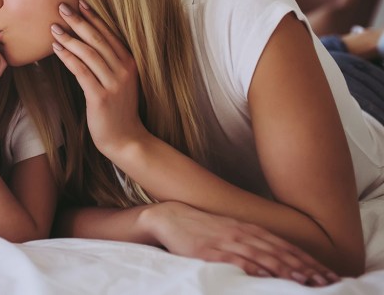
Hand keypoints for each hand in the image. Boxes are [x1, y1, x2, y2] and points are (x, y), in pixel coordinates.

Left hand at [50, 0, 147, 158]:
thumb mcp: (119, 81)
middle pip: (98, 39)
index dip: (94, 17)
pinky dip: (68, 57)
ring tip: (54, 27)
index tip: (80, 1)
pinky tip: (56, 48)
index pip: (110, 34)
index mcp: (130, 63)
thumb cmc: (118, 109)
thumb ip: (109, 62)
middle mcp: (124, 70)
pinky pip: (81, 71)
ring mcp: (114, 83)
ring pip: (88, 53)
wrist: (126, 139)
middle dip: (79, 21)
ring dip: (69, 37)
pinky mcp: (100, 97)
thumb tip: (87, 40)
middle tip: (62, 6)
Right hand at [144, 201, 338, 285]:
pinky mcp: (208, 251)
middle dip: (305, 268)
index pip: (286, 247)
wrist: (170, 217)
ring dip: (286, 269)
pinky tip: (265, 276)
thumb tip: (280, 259)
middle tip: (327, 282)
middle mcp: (243, 234)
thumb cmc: (203, 228)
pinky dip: (252, 268)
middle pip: (280, 252)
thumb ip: (254, 243)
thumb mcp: (232, 231)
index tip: (328, 275)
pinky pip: (234, 260)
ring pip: (262, 256)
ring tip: (305, 281)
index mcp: (250, 230)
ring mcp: (226, 242)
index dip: (309, 261)